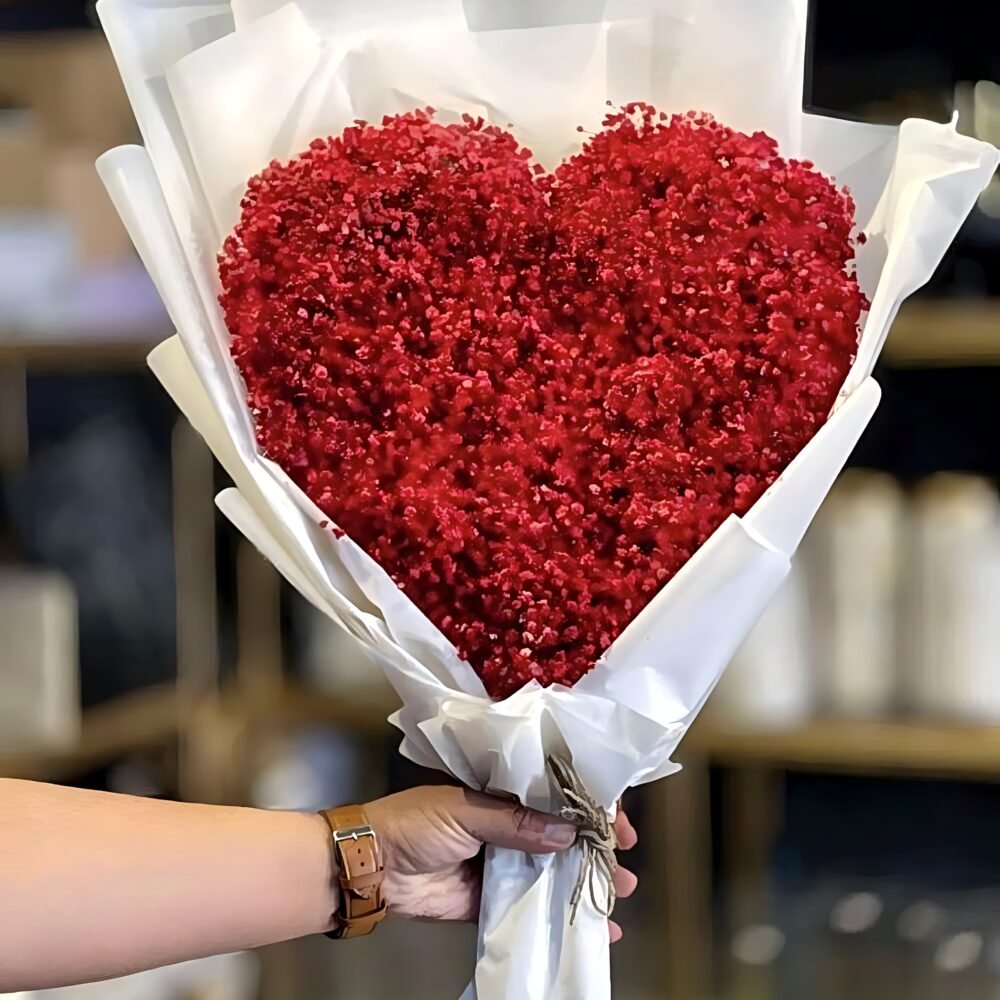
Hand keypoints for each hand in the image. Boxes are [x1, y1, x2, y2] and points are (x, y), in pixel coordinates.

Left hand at [364, 786, 638, 940]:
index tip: (614, 819)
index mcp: (501, 791)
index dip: (588, 802)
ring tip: (621, 893)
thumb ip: (516, 822)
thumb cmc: (414, 822)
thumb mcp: (464, 809)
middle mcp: (509, 824)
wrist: (373, 868)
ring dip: (588, 879)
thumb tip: (569, 834)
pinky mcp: (494, 899)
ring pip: (555, 870)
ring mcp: (504, 863)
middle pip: (563, 832)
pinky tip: (595, 927)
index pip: (555, 791)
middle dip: (597, 844)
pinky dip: (563, 915)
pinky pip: (535, 906)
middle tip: (624, 857)